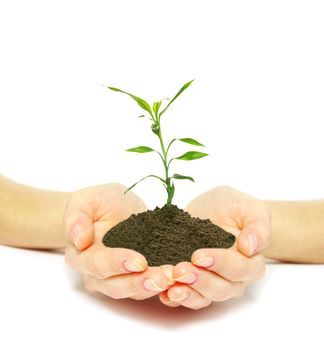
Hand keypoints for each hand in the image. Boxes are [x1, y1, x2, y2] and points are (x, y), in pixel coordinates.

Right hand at [63, 183, 171, 299]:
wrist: (112, 207)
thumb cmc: (97, 202)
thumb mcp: (85, 200)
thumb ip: (77, 217)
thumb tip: (79, 238)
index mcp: (81, 256)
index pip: (97, 265)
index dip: (117, 264)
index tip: (139, 261)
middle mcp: (97, 274)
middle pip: (116, 286)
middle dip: (139, 283)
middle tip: (162, 278)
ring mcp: (118, 277)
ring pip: (133, 290)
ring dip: (153, 286)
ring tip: (173, 278)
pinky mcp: (137, 276)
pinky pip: (147, 285)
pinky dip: (162, 283)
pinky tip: (177, 276)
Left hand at [158, 186, 270, 308]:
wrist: (214, 208)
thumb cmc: (235, 207)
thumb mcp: (250, 208)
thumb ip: (258, 226)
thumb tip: (250, 247)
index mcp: (250, 262)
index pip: (239, 270)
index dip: (220, 264)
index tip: (199, 255)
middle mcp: (233, 279)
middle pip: (220, 289)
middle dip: (200, 281)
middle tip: (180, 270)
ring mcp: (211, 283)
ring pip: (203, 298)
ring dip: (186, 293)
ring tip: (171, 286)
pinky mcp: (192, 283)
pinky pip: (186, 297)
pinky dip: (174, 298)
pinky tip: (163, 293)